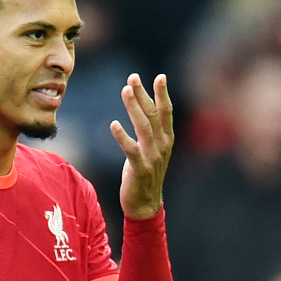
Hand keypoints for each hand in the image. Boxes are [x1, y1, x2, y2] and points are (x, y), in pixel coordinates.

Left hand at [110, 73, 173, 219]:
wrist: (145, 203)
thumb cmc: (145, 173)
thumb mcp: (151, 149)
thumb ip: (150, 131)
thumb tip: (141, 108)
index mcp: (167, 139)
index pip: (165, 112)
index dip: (162, 94)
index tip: (159, 77)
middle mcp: (163, 146)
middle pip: (153, 115)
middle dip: (143, 94)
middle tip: (133, 77)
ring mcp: (152, 157)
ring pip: (143, 127)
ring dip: (133, 107)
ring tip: (125, 91)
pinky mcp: (140, 169)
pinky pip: (131, 150)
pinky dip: (122, 136)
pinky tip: (113, 124)